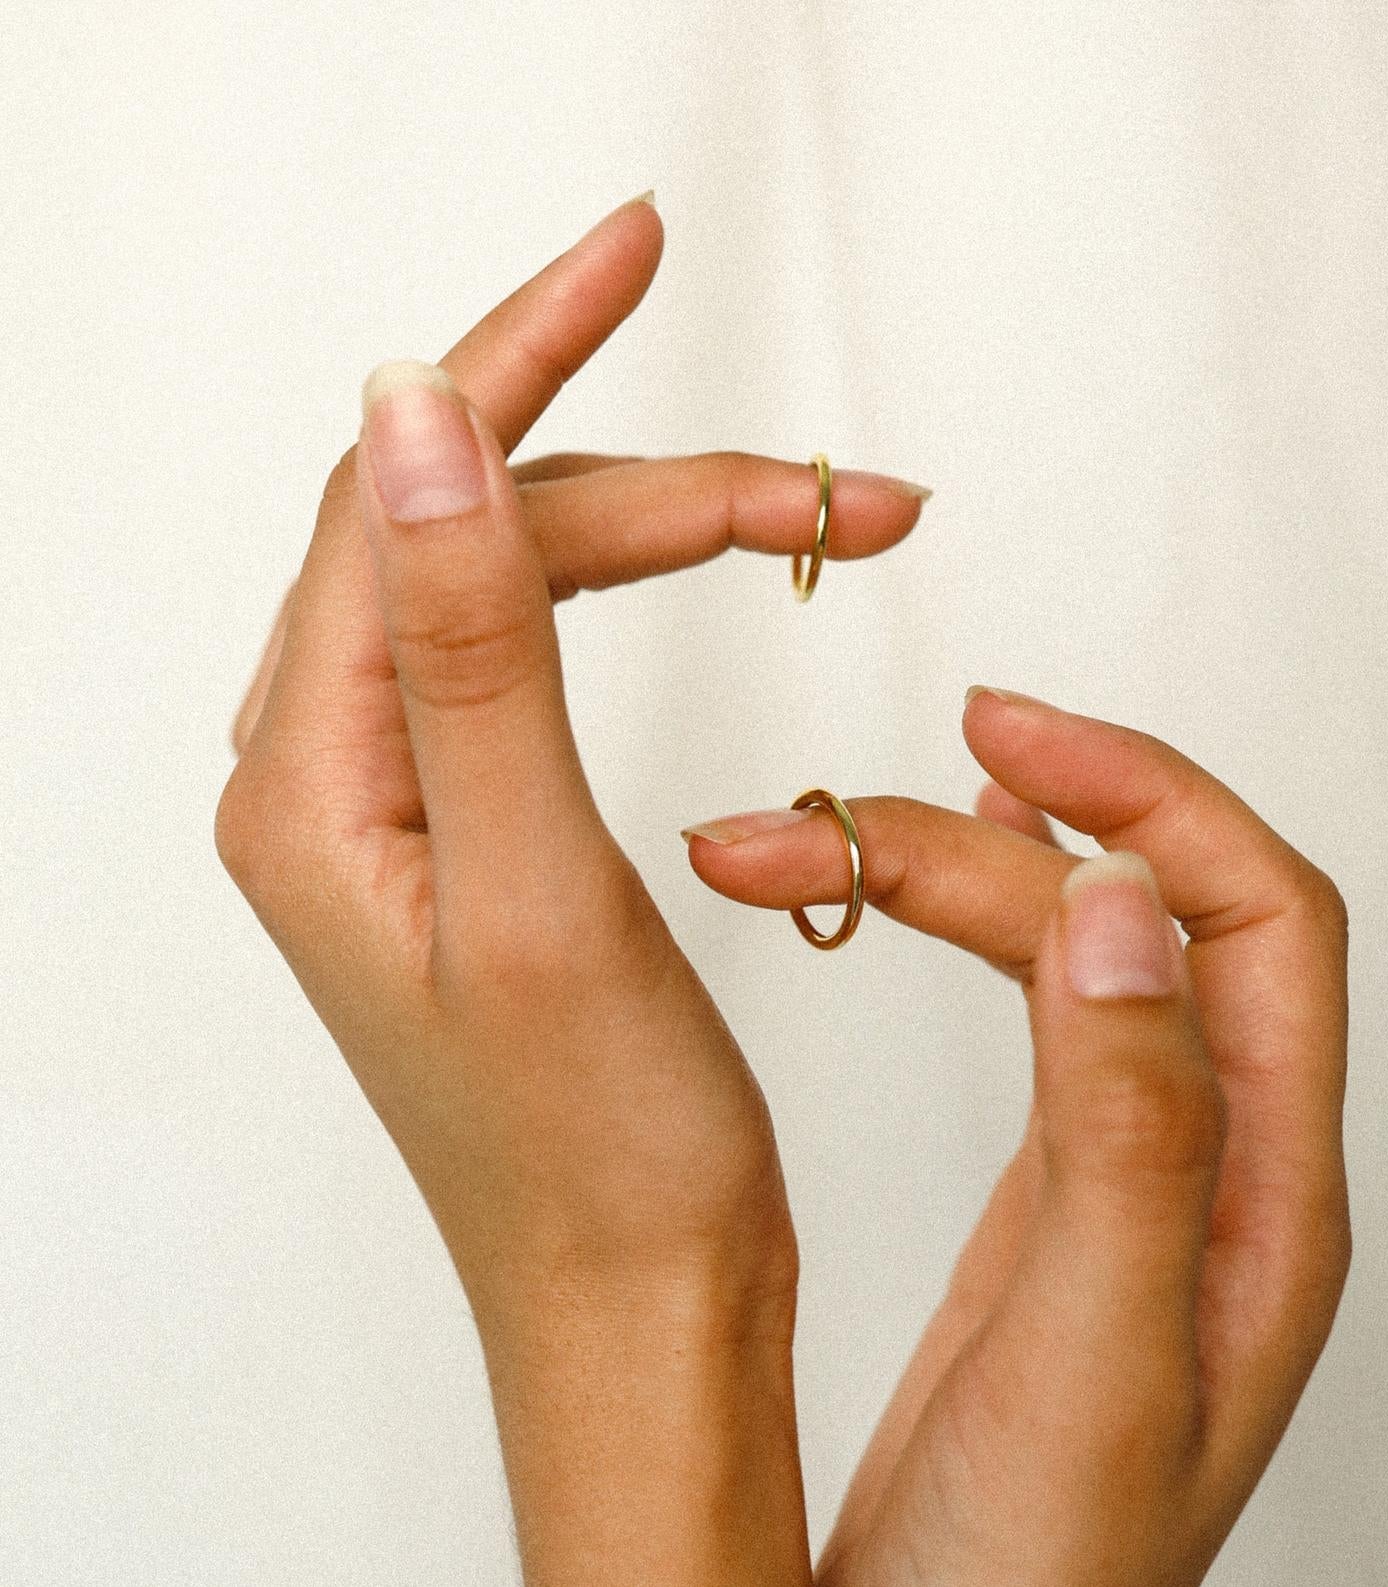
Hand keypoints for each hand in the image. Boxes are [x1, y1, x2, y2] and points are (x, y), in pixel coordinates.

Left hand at [216, 195, 927, 1586]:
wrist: (634, 1301)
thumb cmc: (594, 1156)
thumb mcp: (532, 889)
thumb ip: (469, 646)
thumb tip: (410, 412)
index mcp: (317, 784)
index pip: (403, 493)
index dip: (525, 351)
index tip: (637, 249)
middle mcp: (341, 778)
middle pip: (479, 530)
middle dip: (664, 478)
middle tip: (835, 488)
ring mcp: (415, 800)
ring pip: (523, 581)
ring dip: (671, 529)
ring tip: (827, 519)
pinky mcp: (485, 828)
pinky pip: (541, 651)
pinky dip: (640, 595)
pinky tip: (709, 576)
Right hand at [684, 687, 1349, 1585]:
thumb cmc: (1033, 1574)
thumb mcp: (1096, 1354)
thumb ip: (1128, 1133)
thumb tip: (1119, 906)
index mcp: (1266, 1193)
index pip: (1253, 916)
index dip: (1140, 795)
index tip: (995, 735)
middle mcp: (1219, 1167)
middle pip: (1147, 916)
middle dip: (1013, 825)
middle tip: (857, 788)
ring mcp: (1135, 1177)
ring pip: (1091, 952)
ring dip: (988, 861)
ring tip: (882, 805)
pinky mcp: (1050, 1199)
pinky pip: (1052, 1010)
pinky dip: (1002, 915)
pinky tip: (967, 865)